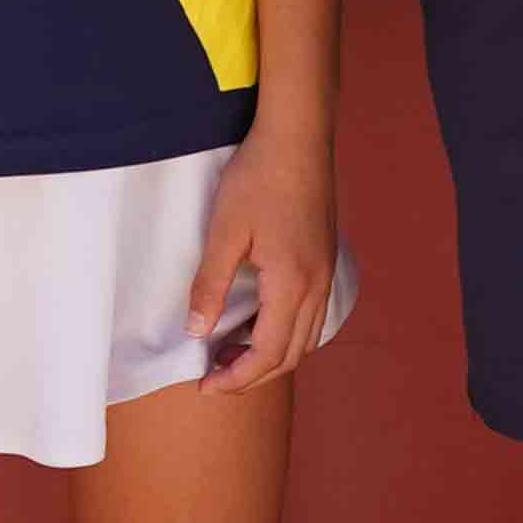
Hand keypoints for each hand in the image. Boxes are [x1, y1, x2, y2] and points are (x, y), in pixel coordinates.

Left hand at [188, 126, 337, 391]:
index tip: (206, 386)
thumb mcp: (225, 231)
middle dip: (253, 375)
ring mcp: (325, 272)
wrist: (298, 136)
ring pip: (306, 337)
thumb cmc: (258, 178)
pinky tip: (259, 319)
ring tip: (233, 352)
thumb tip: (197, 333)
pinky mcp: (325, 258)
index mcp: (292, 284)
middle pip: (291, 354)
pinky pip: (311, 314)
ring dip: (272, 355)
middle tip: (215, 377)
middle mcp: (316, 286)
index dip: (237, 377)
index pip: (268, 354)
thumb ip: (211, 285)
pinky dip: (286, 332)